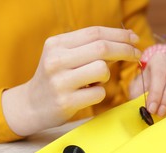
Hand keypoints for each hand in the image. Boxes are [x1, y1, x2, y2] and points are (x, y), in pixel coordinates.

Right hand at [3, 26, 141, 135]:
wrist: (30, 106)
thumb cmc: (53, 79)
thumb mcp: (60, 56)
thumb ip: (85, 48)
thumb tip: (124, 41)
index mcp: (55, 44)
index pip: (94, 33)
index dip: (119, 34)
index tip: (134, 38)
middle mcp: (56, 60)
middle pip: (102, 48)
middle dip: (125, 50)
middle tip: (136, 54)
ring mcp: (60, 82)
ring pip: (102, 70)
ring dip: (106, 76)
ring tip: (94, 82)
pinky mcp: (66, 102)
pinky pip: (99, 93)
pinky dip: (99, 93)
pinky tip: (86, 95)